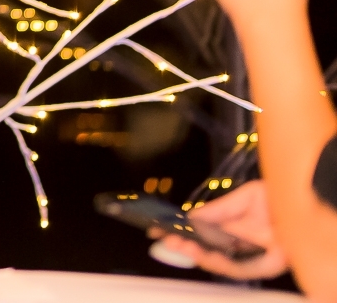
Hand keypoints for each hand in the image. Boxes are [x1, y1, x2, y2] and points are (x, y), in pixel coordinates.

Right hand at [154, 181, 287, 278]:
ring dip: (198, 255)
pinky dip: (219, 261)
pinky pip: (238, 267)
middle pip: (209, 252)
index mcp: (237, 230)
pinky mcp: (266, 265)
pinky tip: (204, 253)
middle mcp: (244, 246)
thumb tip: (192, 217)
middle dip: (185, 247)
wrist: (305, 204)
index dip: (183, 235)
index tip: (161, 231)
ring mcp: (254, 257)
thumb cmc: (281, 199)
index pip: (205, 235)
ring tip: (179, 246)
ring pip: (220, 262)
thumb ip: (219, 210)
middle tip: (165, 241)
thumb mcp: (244, 197)